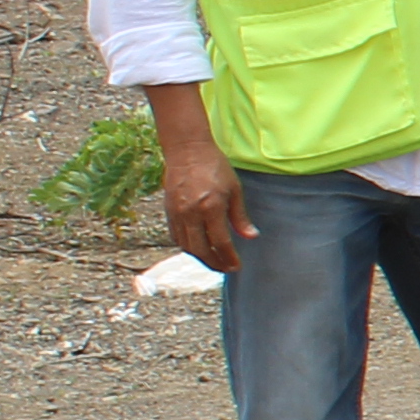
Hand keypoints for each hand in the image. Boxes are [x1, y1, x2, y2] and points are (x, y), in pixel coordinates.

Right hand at [160, 140, 254, 274]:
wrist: (187, 151)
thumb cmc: (215, 167)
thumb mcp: (234, 189)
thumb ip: (240, 216)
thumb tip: (251, 237)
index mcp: (211, 207)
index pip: (221, 242)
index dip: (229, 257)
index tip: (236, 266)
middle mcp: (191, 213)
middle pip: (201, 249)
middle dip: (214, 263)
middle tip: (225, 269)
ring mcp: (177, 212)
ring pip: (186, 245)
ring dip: (200, 257)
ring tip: (213, 261)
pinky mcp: (168, 210)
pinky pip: (176, 236)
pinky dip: (187, 246)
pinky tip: (197, 248)